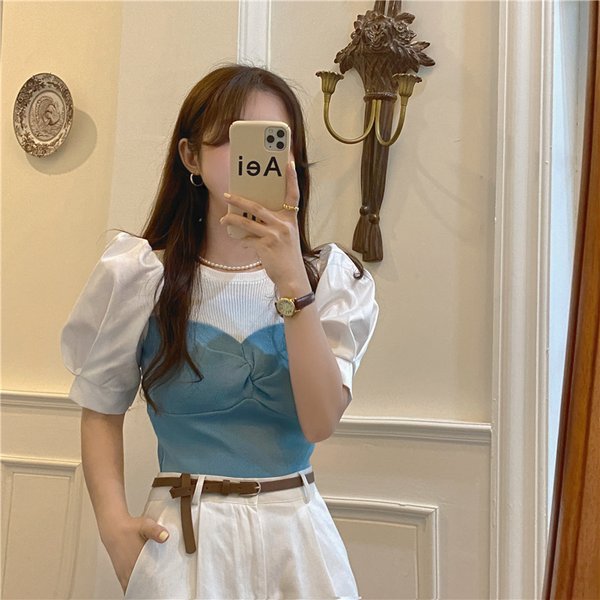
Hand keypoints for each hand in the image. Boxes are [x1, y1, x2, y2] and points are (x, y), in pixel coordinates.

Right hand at [101, 515, 168, 593]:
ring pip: (135, 585)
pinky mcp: (121, 572)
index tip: (162, 584)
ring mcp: (124, 573)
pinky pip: (128, 584)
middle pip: (142, 585)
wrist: (113, 527)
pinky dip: (135, 584)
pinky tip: (142, 583)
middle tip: (159, 585)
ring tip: (152, 586)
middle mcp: (129, 571)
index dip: (156, 583)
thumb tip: (165, 536)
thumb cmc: (130, 527)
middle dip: (151, 586)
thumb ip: (156, 531)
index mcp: (136, 562)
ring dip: (143, 586)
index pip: (148, 581)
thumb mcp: (146, 525)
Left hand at [221, 162, 310, 294]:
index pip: (293, 194)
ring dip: (232, 219)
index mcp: (291, 219)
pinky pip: (247, 238)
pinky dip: (240, 239)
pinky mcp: (265, 246)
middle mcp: (284, 224)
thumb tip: (252, 219)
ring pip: (247, 222)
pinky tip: (238, 239)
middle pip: (257, 206)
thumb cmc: (288, 258)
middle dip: (239, 200)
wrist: (292, 278)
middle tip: (227, 194)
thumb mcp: (286, 238)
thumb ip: (274, 226)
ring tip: (224, 219)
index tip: (288, 164)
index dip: (292, 179)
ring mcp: (274, 235)